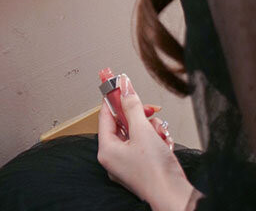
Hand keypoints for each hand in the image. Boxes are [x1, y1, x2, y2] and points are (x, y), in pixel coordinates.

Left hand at [97, 74, 193, 210]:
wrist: (176, 198)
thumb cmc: (157, 172)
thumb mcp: (142, 131)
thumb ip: (132, 106)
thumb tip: (124, 87)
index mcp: (107, 150)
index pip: (105, 115)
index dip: (113, 98)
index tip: (119, 84)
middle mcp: (114, 158)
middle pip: (123, 123)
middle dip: (139, 116)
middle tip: (149, 110)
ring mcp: (128, 164)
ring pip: (137, 133)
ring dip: (151, 128)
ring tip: (160, 134)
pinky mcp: (143, 168)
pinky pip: (145, 144)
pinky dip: (156, 140)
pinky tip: (165, 143)